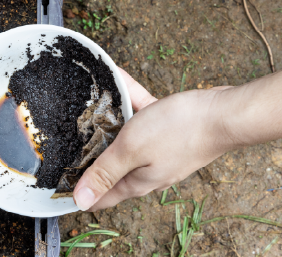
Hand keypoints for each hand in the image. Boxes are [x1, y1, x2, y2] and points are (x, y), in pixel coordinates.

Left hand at [73, 69, 232, 210]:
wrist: (223, 113)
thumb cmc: (179, 131)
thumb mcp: (131, 149)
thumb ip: (105, 172)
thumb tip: (81, 201)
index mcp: (136, 181)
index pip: (102, 196)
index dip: (79, 193)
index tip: (58, 183)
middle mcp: (146, 168)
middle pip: (110, 163)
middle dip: (89, 151)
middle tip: (68, 136)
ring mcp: (159, 149)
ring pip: (125, 135)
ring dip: (109, 119)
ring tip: (91, 102)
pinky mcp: (168, 130)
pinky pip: (141, 113)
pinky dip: (130, 100)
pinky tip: (120, 79)